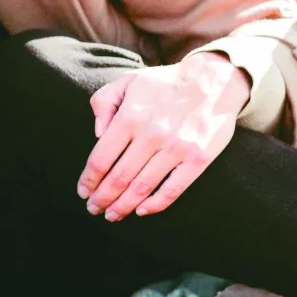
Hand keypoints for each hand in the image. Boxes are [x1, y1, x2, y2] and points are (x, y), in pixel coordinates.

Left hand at [76, 53, 250, 221]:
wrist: (213, 81)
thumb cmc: (163, 83)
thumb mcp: (127, 81)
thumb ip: (103, 103)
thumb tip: (97, 134)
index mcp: (130, 116)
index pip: (101, 158)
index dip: (89, 179)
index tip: (83, 191)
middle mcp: (151, 134)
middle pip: (119, 177)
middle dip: (102, 197)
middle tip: (94, 209)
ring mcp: (176, 148)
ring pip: (142, 187)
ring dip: (123, 205)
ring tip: (112, 215)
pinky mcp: (198, 159)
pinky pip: (173, 190)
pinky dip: (155, 204)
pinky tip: (141, 211)